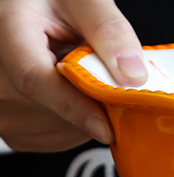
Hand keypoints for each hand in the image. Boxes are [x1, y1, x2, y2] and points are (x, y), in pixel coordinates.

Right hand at [0, 0, 144, 151]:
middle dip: (97, 103)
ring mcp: (7, 109)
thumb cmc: (53, 1)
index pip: (34, 81)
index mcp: (7, 34)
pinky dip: (82, 124)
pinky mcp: (20, 131)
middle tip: (111, 78)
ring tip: (84, 78)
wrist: (38, 13)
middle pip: (59, 113)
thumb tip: (133, 75)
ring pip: (67, 130)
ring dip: (91, 112)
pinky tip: (77, 94)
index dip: (76, 108)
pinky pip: (64, 138)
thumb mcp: (82, 0)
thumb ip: (107, 30)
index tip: (107, 128)